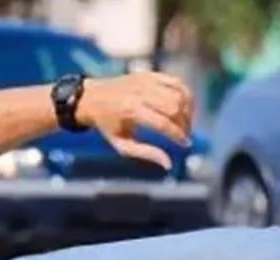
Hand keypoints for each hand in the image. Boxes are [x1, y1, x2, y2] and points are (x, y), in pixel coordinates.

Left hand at [77, 72, 193, 170]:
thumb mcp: (122, 144)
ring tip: (185, 122)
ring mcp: (146, 81)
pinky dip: (186, 94)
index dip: (178, 135)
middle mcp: (140, 93)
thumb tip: (168, 165)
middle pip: (174, 107)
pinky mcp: (150, 74)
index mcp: (130, 111)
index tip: (185, 144)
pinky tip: (186, 106)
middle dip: (185, 123)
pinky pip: (176, 82)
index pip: (163, 123)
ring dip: (188, 110)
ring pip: (178, 94)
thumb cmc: (107, 125)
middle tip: (185, 134)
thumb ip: (146, 153)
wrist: (91, 97)